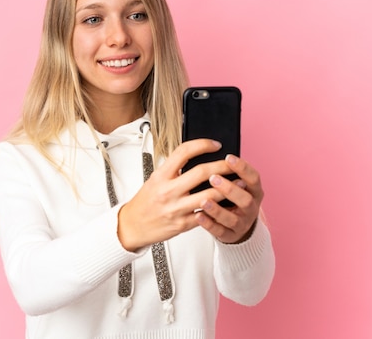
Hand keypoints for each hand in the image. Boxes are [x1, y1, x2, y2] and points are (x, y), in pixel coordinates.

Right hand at [117, 139, 232, 250]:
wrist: (132, 226)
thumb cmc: (145, 202)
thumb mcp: (155, 180)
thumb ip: (173, 170)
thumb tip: (196, 158)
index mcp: (161, 175)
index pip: (183, 152)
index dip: (202, 145)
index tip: (215, 144)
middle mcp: (168, 190)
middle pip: (201, 172)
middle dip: (222, 166)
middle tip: (234, 163)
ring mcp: (176, 208)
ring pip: (208, 195)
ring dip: (227, 188)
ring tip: (239, 183)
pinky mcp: (182, 224)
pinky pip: (205, 215)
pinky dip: (218, 209)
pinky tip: (227, 204)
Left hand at [194, 154, 263, 243]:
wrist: (235, 225)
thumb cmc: (231, 198)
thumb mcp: (235, 184)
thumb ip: (226, 173)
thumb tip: (209, 153)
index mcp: (254, 191)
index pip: (253, 178)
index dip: (243, 168)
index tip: (228, 157)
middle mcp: (251, 207)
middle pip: (245, 199)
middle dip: (229, 189)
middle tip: (213, 178)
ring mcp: (242, 223)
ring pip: (232, 218)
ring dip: (217, 209)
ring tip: (203, 200)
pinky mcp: (230, 235)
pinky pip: (220, 231)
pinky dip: (209, 224)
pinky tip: (198, 216)